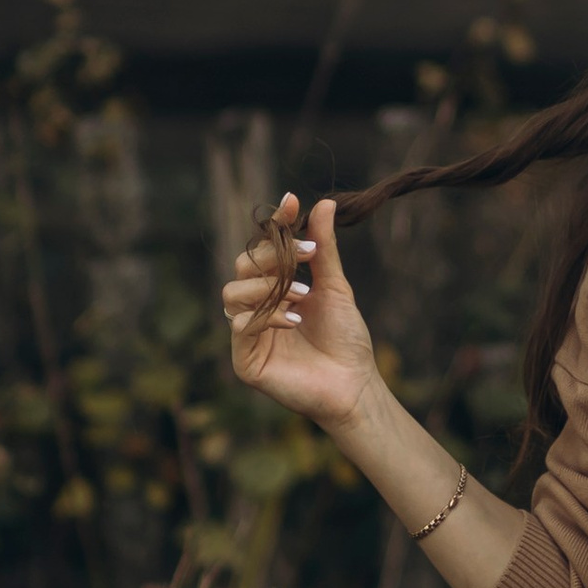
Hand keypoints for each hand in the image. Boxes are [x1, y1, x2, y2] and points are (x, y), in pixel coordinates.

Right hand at [220, 193, 376, 437]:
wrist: (355, 384)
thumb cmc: (346, 339)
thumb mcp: (335, 287)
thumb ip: (324, 249)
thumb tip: (325, 203)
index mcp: (274, 289)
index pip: (262, 250)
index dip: (274, 226)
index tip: (292, 203)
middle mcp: (256, 308)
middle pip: (242, 266)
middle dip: (271, 256)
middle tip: (307, 255)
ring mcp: (248, 334)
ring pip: (231, 293)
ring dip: (267, 286)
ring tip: (301, 295)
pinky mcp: (245, 360)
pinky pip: (239, 326)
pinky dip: (266, 316)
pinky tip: (294, 321)